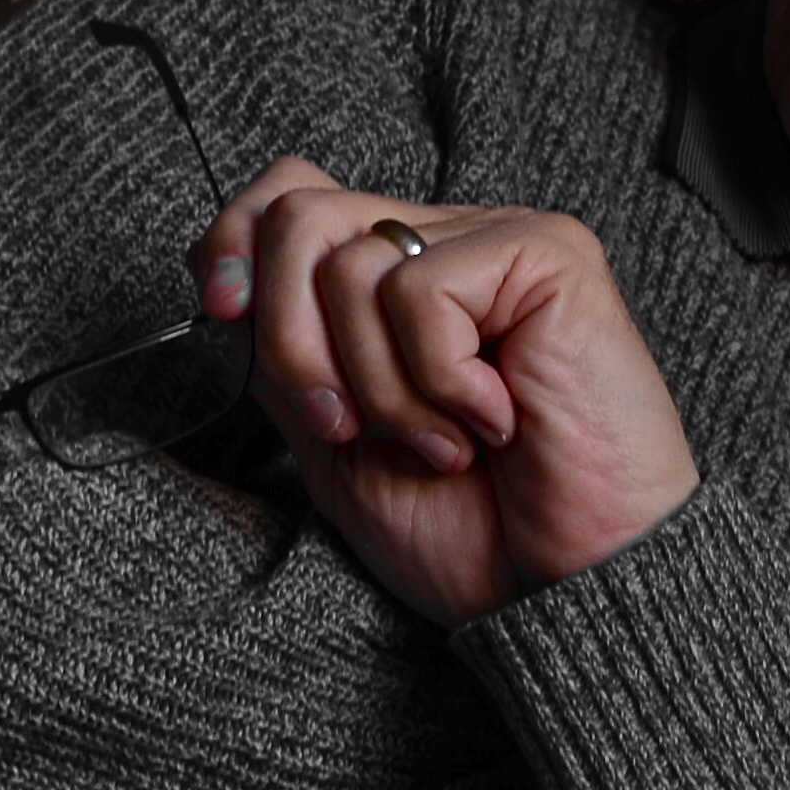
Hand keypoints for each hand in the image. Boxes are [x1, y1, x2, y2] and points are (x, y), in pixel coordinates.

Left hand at [200, 159, 700, 626]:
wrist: (567, 594)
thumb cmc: (476, 535)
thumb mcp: (336, 448)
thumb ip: (285, 361)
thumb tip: (228, 285)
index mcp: (400, 280)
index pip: (289, 194)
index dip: (232, 241)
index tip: (222, 315)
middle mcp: (449, 246)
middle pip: (298, 216)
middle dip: (293, 342)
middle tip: (349, 429)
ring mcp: (500, 244)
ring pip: (350, 261)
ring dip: (379, 386)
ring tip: (446, 441)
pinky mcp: (548, 257)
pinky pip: (419, 290)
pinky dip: (436, 380)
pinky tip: (497, 420)